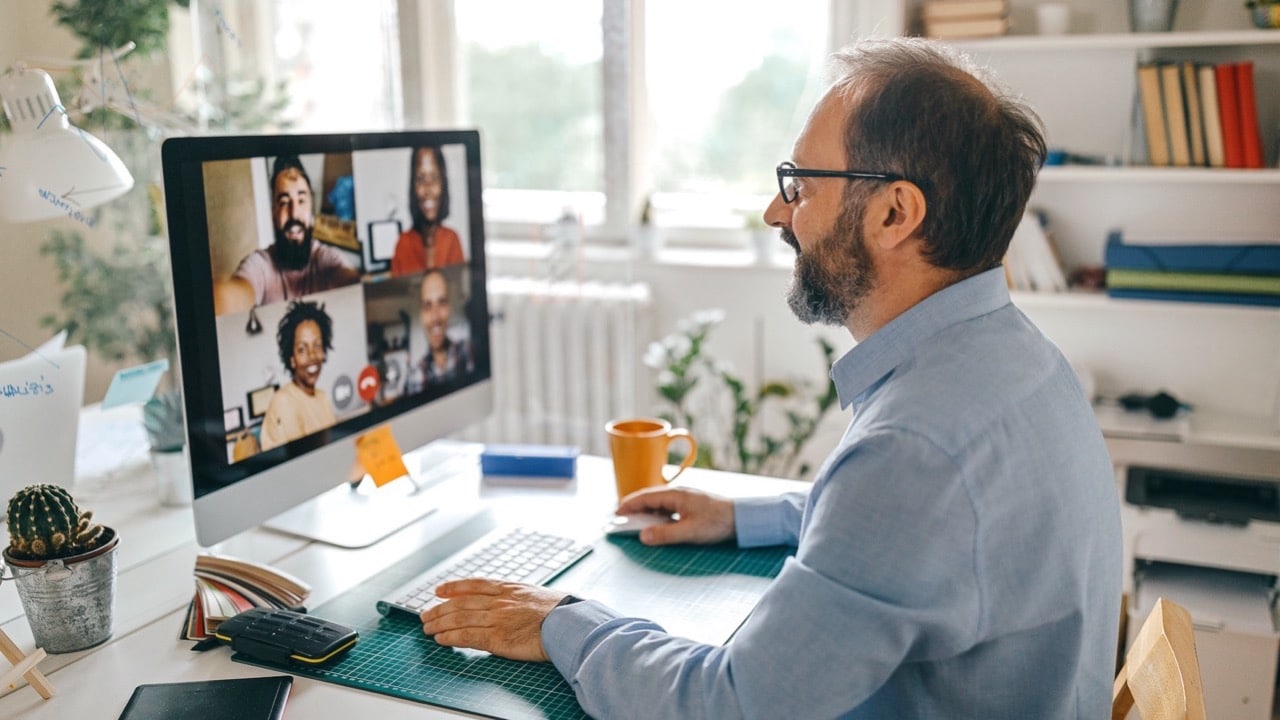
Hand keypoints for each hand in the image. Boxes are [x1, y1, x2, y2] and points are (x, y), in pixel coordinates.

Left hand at [419, 578, 565, 661]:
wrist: (568, 623)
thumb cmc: (560, 611)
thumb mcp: (536, 594)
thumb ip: (518, 597)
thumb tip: (512, 602)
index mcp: (508, 588)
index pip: (474, 585)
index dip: (453, 587)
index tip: (439, 590)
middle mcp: (498, 601)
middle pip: (460, 603)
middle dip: (439, 608)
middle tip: (426, 614)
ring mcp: (496, 619)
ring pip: (459, 619)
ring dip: (440, 623)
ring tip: (428, 628)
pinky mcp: (497, 638)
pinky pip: (467, 637)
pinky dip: (451, 638)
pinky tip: (441, 639)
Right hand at [615, 487, 734, 545]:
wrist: (743, 518)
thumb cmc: (718, 522)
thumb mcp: (689, 532)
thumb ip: (665, 534)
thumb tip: (642, 536)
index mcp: (675, 495)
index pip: (645, 497)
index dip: (629, 505)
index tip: (616, 513)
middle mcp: (678, 493)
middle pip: (650, 498)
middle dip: (634, 507)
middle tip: (621, 518)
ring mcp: (685, 498)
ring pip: (659, 502)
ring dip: (646, 511)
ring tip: (636, 522)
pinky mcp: (691, 504)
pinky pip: (668, 507)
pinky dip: (657, 514)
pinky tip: (657, 522)